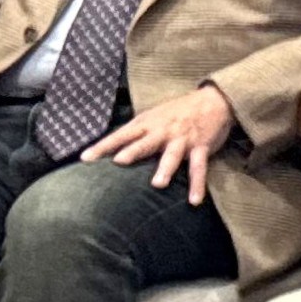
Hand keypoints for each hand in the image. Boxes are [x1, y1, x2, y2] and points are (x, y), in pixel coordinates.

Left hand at [87, 83, 234, 200]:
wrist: (214, 100)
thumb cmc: (178, 111)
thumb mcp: (153, 116)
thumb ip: (135, 131)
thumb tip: (111, 148)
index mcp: (148, 123)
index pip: (121, 135)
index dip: (103, 146)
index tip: (85, 158)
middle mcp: (163, 131)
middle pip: (145, 142)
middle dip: (133, 151)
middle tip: (119, 161)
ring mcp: (183, 140)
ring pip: (172, 155)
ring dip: (166, 168)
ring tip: (158, 183)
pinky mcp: (201, 147)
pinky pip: (199, 168)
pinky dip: (197, 185)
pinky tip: (194, 201)